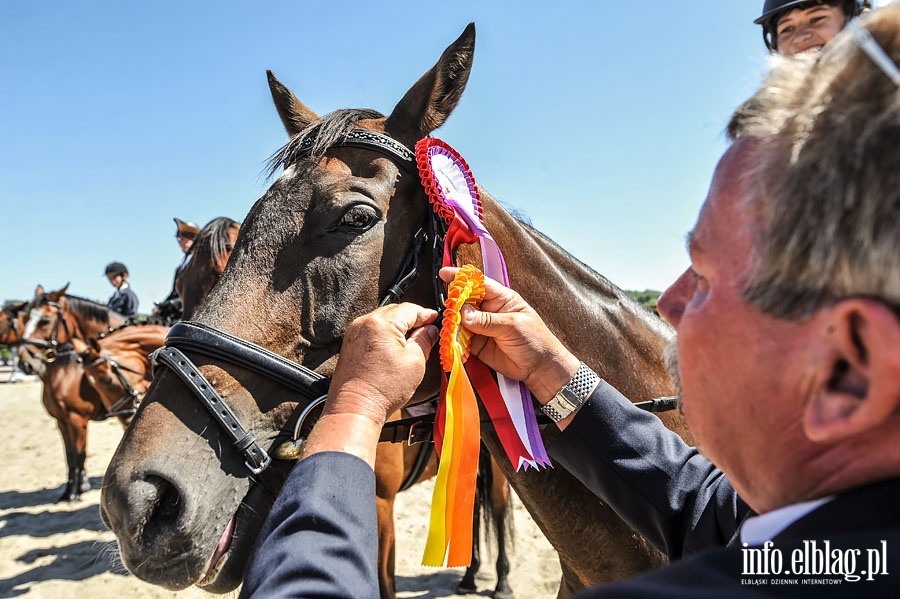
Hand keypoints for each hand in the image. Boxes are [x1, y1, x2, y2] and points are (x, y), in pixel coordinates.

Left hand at [301, 303, 437, 466]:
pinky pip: (371, 331)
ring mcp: (354, 333)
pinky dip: (385, 335)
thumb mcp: (414, 362)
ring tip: (412, 342)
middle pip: (395, 312)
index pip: (410, 309)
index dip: (426, 314)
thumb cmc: (383, 389)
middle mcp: (365, 323)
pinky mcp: (349, 344)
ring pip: (382, 320)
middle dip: (412, 319)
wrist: (355, 408)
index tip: (435, 319)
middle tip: (427, 331)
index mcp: (382, 323)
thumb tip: (430, 330)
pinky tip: (395, 348)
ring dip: (398, 327)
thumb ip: (424, 340)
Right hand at [439, 267, 579, 401]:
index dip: (461, 278)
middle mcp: (488, 310)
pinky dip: (454, 342)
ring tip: (450, 331)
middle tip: (449, 313)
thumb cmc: (535, 341)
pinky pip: (460, 340)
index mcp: (501, 299)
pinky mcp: (477, 344)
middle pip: (464, 301)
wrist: (540, 368)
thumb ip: (487, 321)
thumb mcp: (513, 326)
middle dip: (453, 305)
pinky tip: (453, 344)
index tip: (444, 274)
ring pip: (460, 321)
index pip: (478, 283)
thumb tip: (464, 314)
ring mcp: (481, 327)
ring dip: (452, 325)